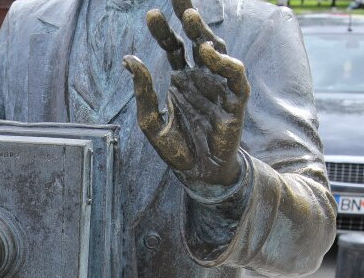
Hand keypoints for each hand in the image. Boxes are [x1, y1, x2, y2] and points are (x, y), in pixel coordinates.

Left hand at [123, 0, 249, 194]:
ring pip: (216, 51)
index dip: (164, 30)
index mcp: (181, 79)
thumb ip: (142, 92)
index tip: (150, 14)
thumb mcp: (150, 122)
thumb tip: (128, 60)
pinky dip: (223, 62)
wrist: (198, 175)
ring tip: (189, 18)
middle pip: (197, 39)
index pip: (173, 46)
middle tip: (177, 0)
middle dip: (189, 16)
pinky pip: (234, 76)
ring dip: (203, 33)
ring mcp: (218, 86)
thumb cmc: (177, 149)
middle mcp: (201, 77)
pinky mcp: (235, 101)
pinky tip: (207, 53)